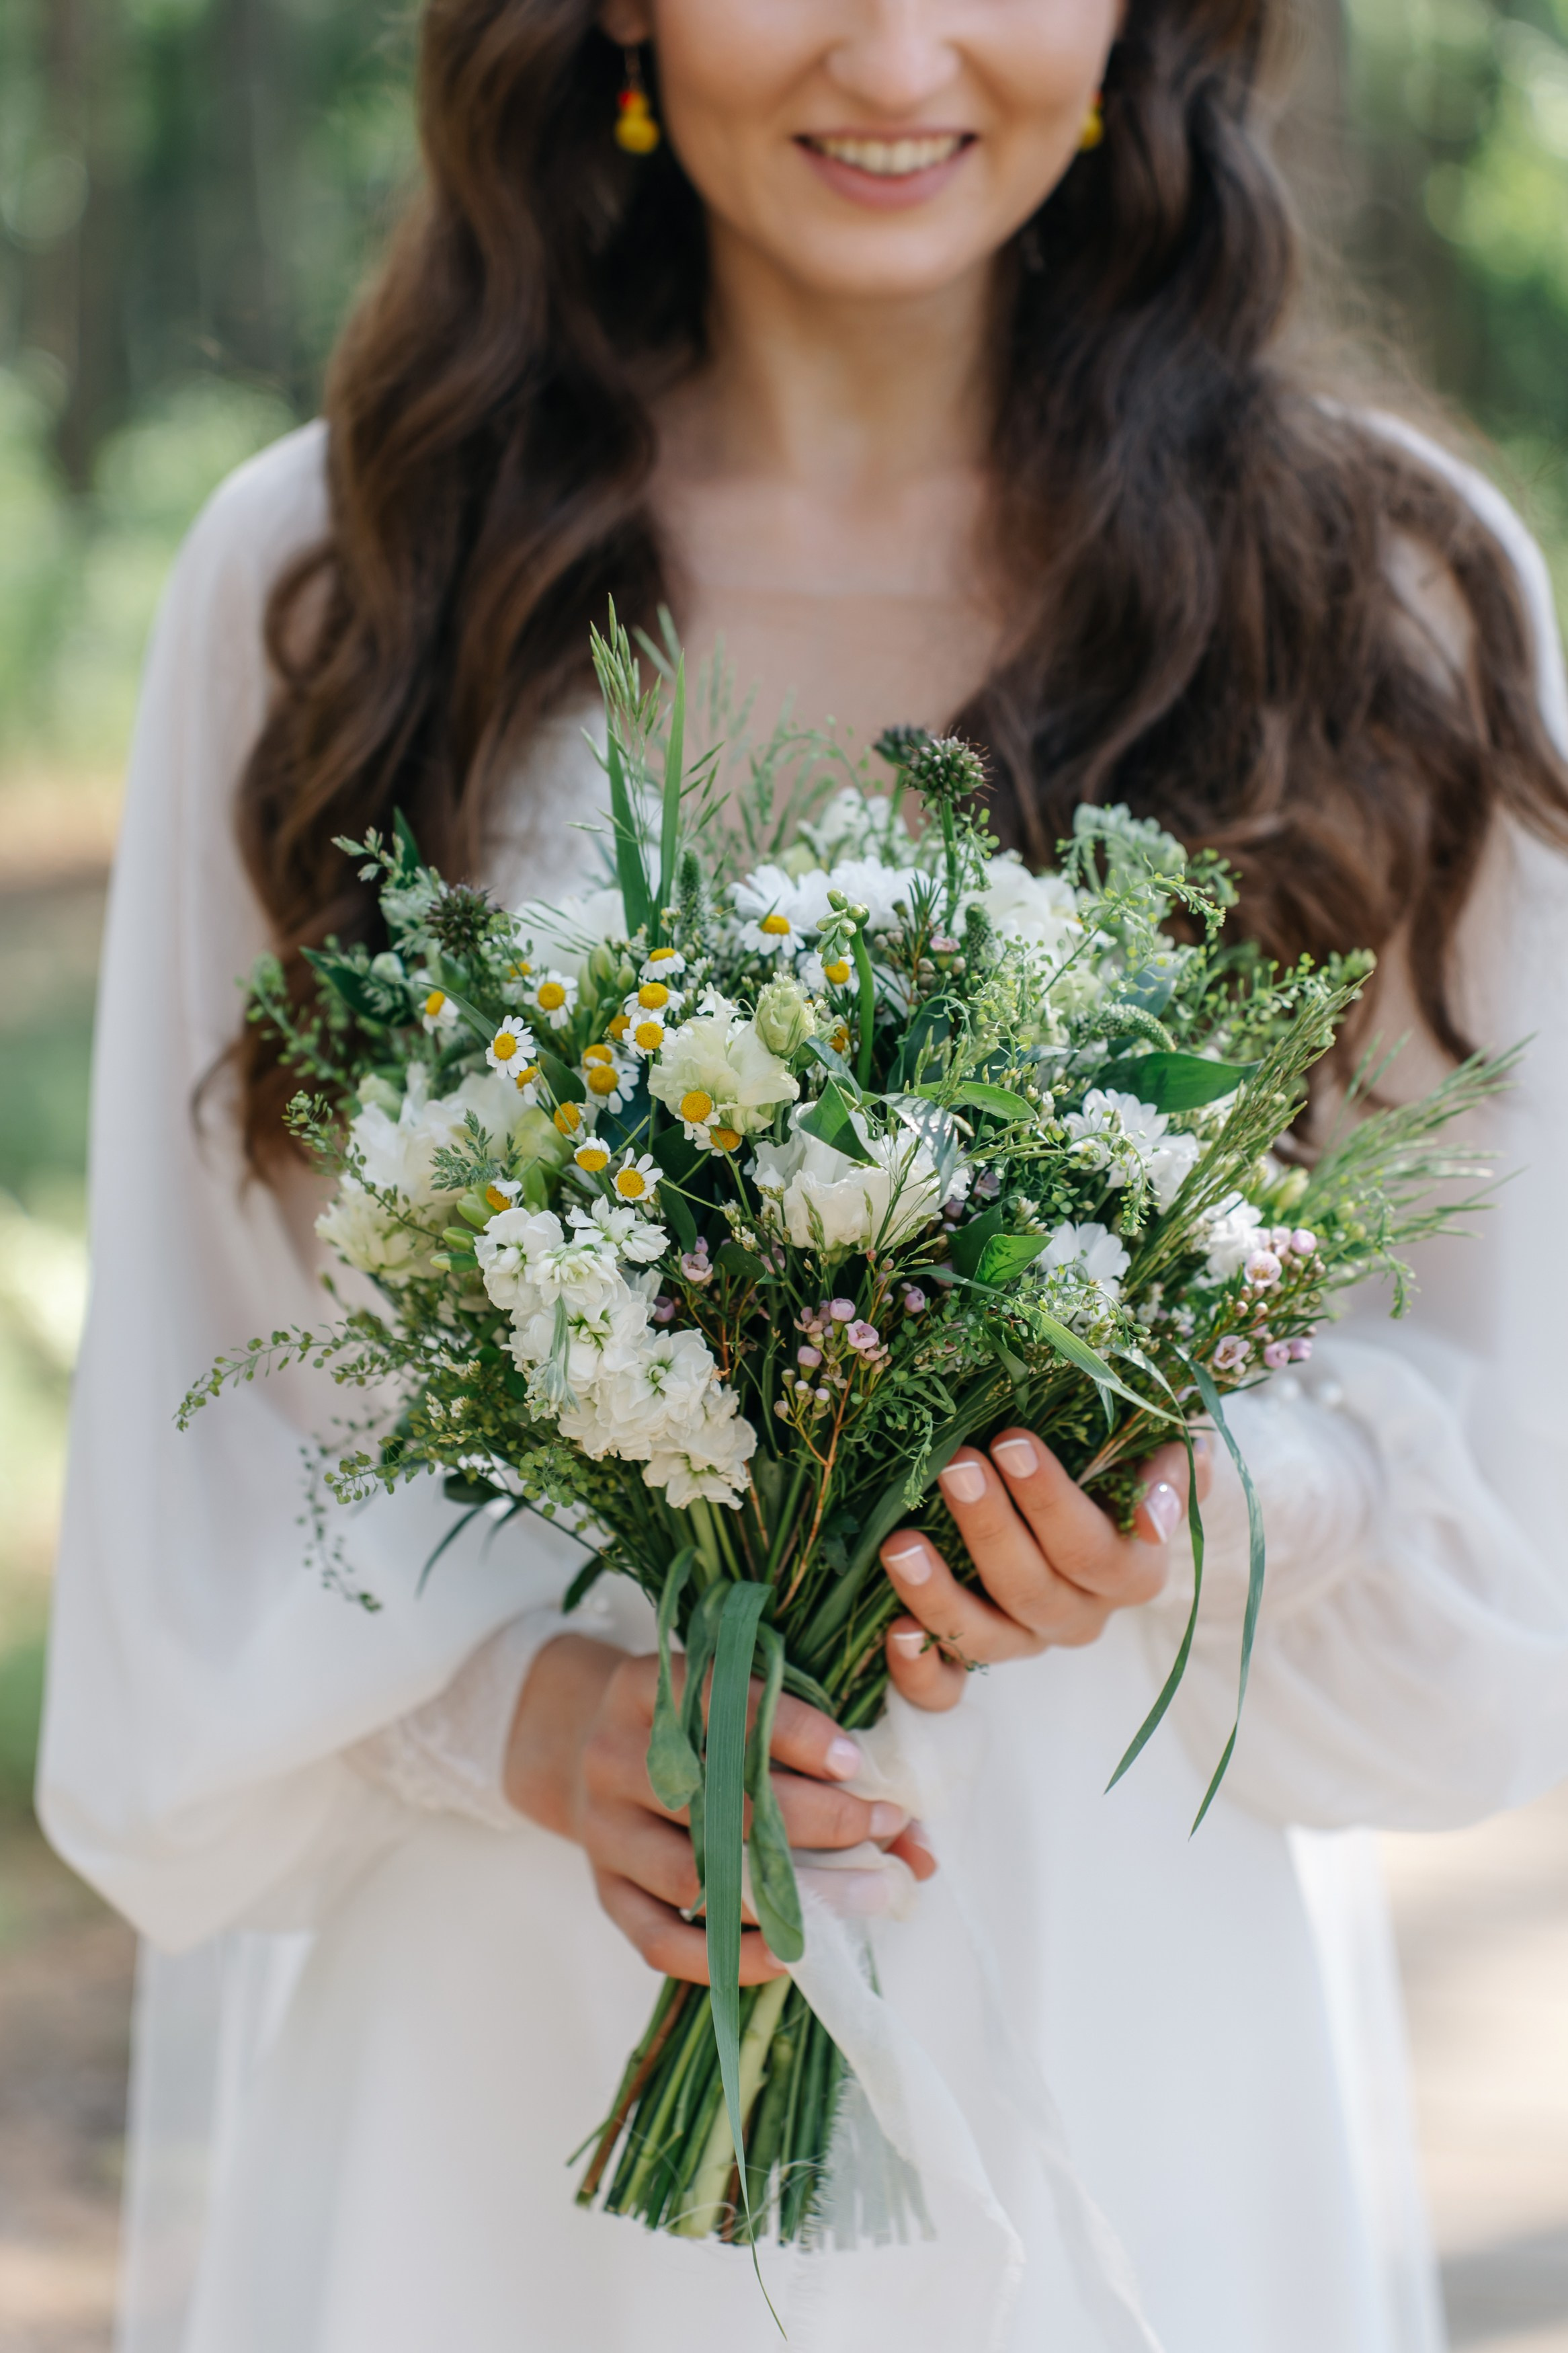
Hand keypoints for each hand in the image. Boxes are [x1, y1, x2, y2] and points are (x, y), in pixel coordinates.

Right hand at [504, 1634, 936, 1981]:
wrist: (586, 1743)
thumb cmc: (694, 1722)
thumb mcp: (736, 1700)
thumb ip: (819, 1748)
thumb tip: (918, 1840)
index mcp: (646, 1689)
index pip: (722, 1705)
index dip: (794, 1734)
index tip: (856, 1763)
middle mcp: (614, 1757)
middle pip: (716, 1799)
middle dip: (817, 1820)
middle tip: (884, 1828)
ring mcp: (603, 1830)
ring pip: (695, 1875)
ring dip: (789, 1894)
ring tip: (865, 1894)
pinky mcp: (604, 1893)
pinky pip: (661, 1941)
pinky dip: (730, 1956)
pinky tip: (792, 1953)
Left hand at [879, 1433, 1211, 1711]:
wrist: (1101, 1500)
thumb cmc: (1126, 1464)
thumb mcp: (1163, 1456)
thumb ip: (1172, 1475)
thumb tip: (1153, 1520)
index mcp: (1130, 1575)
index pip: (1091, 1550)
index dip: (1051, 1501)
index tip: (1011, 1442)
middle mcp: (1078, 1617)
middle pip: (1032, 1589)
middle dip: (989, 1526)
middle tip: (956, 1467)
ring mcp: (1025, 1641)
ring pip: (986, 1638)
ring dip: (939, 1595)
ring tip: (900, 1545)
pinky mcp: (975, 1656)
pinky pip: (947, 1689)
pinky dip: (919, 1671)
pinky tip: (896, 1633)